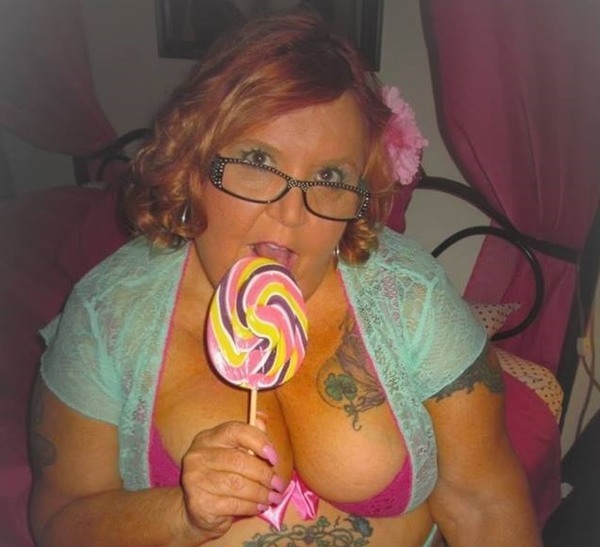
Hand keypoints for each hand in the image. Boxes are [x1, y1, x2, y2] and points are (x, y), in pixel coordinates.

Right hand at [178, 420, 283, 539]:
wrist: (195, 509)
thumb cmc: (220, 476)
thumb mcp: (232, 454)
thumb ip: (248, 438)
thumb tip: (263, 420)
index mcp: (208, 438)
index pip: (236, 431)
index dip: (259, 441)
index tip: (274, 457)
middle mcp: (198, 456)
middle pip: (239, 460)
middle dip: (264, 474)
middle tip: (278, 484)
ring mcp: (195, 479)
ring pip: (238, 484)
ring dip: (261, 493)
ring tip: (273, 498)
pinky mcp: (199, 503)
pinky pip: (233, 504)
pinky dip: (251, 506)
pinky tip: (259, 507)